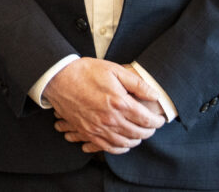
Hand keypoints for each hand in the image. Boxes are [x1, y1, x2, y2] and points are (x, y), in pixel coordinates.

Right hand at [44, 58, 166, 154]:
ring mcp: (98, 128)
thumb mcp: (114, 70)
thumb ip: (137, 84)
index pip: (146, 119)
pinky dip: (119, 149)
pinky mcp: (87, 132)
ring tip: (140, 134)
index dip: (157, 121)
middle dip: (149, 131)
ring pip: (124, 143)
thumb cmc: (86, 72)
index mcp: (119, 102)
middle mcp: (110, 119)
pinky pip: (107, 148)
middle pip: (138, 133)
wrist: (59, 78)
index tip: (160, 119)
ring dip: (136, 140)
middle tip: (152, 126)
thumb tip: (154, 95)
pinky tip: (124, 144)